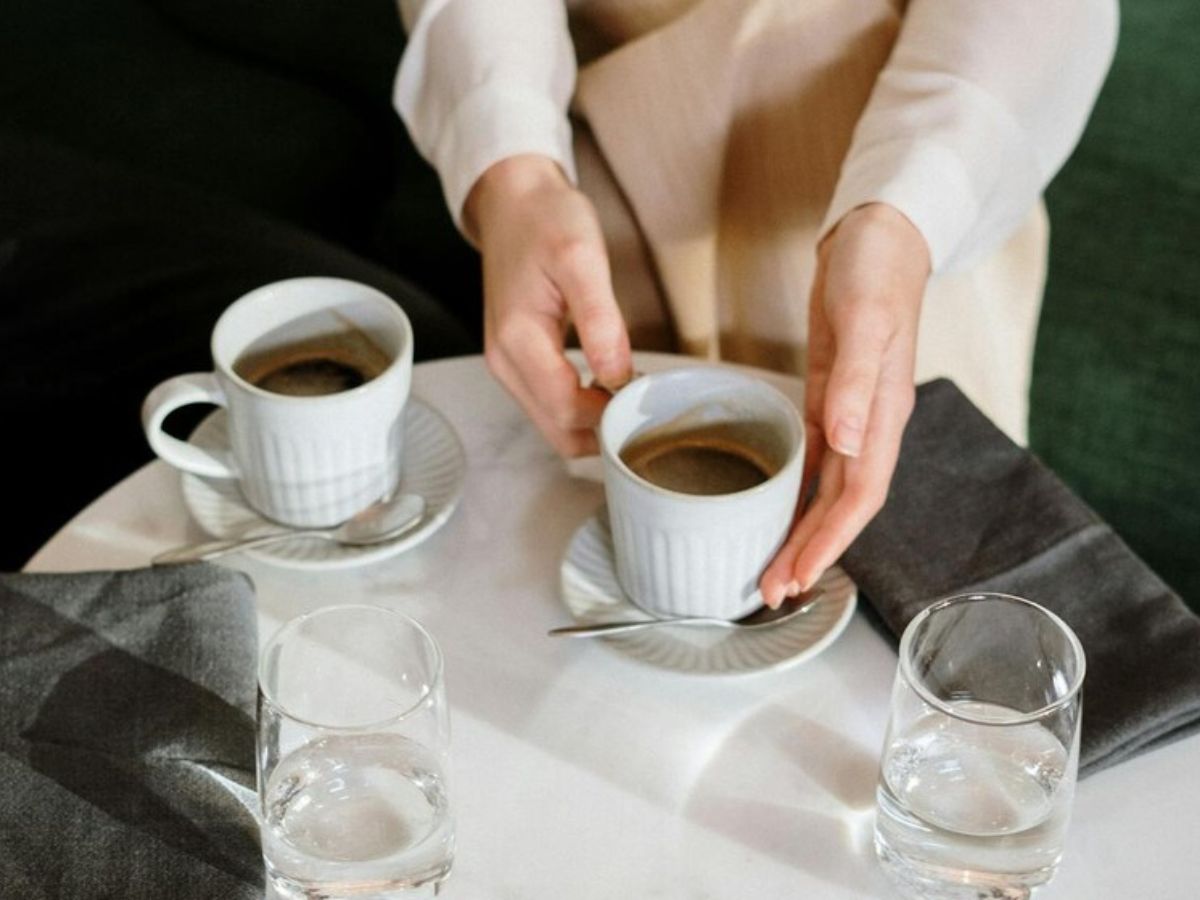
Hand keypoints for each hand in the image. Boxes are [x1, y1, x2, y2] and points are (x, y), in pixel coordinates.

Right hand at [465, 154, 632, 456]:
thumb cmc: (546, 220)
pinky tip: (609, 386)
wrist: (512, 200)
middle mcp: (504, 362)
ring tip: (632, 394)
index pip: (568, 411)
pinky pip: (550, 405)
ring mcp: (507, 364)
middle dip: (604, 430)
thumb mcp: (582, 258)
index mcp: (517, 340)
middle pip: (559, 431)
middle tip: (645, 404)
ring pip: (554, 424)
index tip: (648, 397)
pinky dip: (582, 409)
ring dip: (594, 423)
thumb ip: (599, 320)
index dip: (612, 416)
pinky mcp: (516, 361)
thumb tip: (617, 375)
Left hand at [760, 203, 929, 605]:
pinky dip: (797, 491)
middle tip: (773, 592)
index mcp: (883, 415)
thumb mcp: (865, 320)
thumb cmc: (877, 272)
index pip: (860, 497)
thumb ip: (855, 382)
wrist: (878, 235)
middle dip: (810, 552)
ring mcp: (849, 414)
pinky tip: (778, 511)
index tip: (801, 577)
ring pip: (826, 490)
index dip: (831, 542)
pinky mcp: (828, 397)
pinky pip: (814, 460)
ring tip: (773, 568)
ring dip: (802, 531)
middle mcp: (868, 425)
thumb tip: (846, 442)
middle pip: (840, 506)